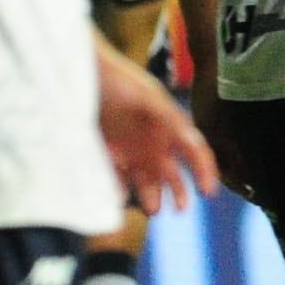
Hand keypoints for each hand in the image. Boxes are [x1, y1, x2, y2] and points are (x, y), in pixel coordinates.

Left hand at [101, 48, 214, 214]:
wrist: (75, 74)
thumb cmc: (115, 78)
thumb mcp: (147, 96)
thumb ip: (169, 117)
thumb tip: (194, 140)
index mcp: (168, 124)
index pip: (194, 150)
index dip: (204, 170)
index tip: (208, 191)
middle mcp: (152, 139)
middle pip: (171, 170)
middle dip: (179, 190)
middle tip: (181, 210)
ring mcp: (129, 147)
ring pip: (145, 178)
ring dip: (151, 195)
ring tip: (153, 210)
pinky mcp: (105, 153)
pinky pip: (116, 178)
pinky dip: (119, 190)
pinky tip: (119, 198)